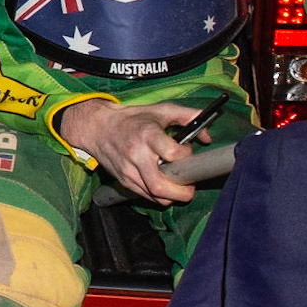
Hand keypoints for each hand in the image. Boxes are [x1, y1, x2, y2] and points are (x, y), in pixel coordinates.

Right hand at [58, 98, 213, 205]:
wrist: (98, 128)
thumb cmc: (132, 118)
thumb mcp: (161, 110)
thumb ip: (189, 116)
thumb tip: (208, 137)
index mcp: (147, 135)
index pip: (172, 154)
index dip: (186, 156)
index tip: (188, 152)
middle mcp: (136, 155)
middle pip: (162, 186)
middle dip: (183, 192)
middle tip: (191, 186)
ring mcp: (128, 171)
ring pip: (155, 196)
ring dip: (173, 196)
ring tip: (179, 186)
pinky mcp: (124, 181)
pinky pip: (147, 197)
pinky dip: (160, 196)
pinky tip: (165, 185)